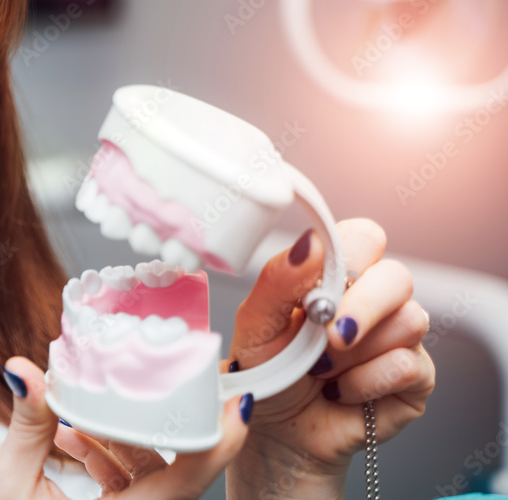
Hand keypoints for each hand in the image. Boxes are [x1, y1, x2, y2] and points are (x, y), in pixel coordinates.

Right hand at [0, 357, 250, 499]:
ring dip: (119, 438)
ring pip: (149, 476)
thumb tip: (23, 370)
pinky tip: (68, 438)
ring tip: (75, 414)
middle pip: (172, 470)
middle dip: (160, 421)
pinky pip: (129, 487)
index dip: (219, 442)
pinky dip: (105, 458)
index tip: (236, 402)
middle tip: (162, 377)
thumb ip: (27, 426)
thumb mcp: (7, 486)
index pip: (189, 483)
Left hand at [225, 219, 434, 497]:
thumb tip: (309, 242)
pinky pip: (408, 365)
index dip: (349, 254)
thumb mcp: (256, 323)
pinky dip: (364, 383)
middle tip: (330, 334)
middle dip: (362, 306)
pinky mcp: (416, 376)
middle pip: (398, 276)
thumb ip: (278, 280)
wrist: (275, 432)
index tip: (319, 283)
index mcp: (336, 274)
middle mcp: (373, 299)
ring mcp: (398, 337)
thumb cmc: (266, 371)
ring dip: (354, 353)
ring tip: (320, 370)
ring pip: (409, 321)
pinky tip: (339, 391)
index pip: (365, 238)